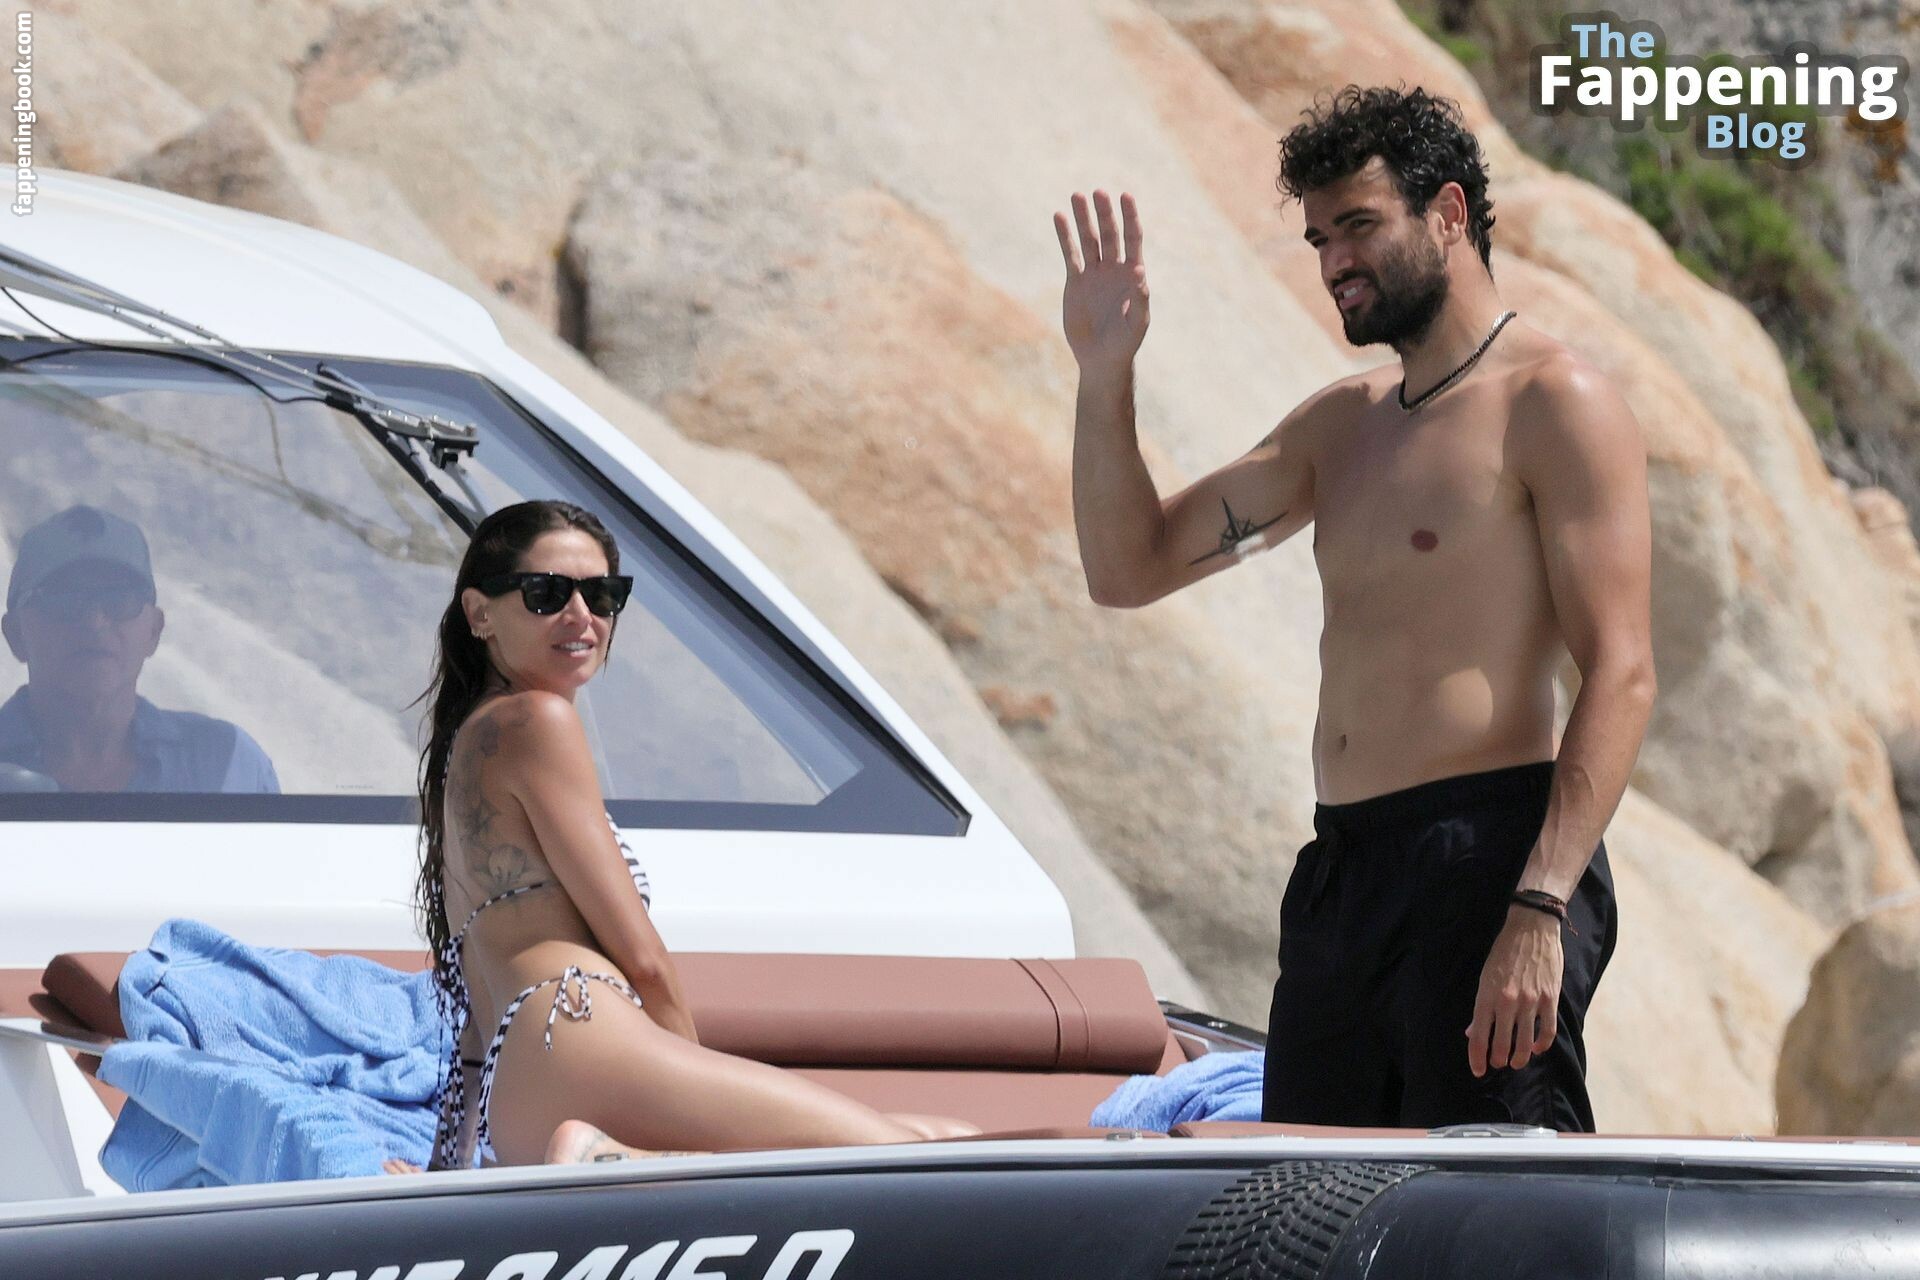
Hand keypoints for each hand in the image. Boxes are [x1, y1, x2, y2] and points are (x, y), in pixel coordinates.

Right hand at [1053, 190, 1148, 371]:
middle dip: (1104, 213)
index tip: (1125, 196)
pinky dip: (1065, 236)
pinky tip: (1059, 217)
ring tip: (1076, 196)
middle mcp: (1114, 268)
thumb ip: (1140, 297)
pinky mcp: (1075, 281)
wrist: (1101, 358)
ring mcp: (1094, 273)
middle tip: (1097, 193)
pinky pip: (1070, 254)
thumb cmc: (1125, 342)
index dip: (1130, 217)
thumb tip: (1139, 270)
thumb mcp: (1138, 322)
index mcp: (1132, 273)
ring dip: (1083, 219)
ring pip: (1088, 240)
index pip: (1133, 238)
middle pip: (1110, 233)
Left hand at [1465, 907, 1562, 1076]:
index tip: (1478, 1071)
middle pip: (1502, 1044)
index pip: (1479, 1036)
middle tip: (1498, 1064)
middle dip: (1498, 1060)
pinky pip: (1547, 1030)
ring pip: (1524, 1042)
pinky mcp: (1550, 998)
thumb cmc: (1504, 952)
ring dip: (1519, 1058)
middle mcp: (1508, 1002)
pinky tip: (1535, 1049)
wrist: (1531, 929)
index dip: (1477, 1058)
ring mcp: (1531, 1001)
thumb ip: (1481, 1008)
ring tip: (1516, 1062)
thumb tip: (1473, 1032)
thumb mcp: (1485, 977)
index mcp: (1487, 996)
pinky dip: (1541, 1045)